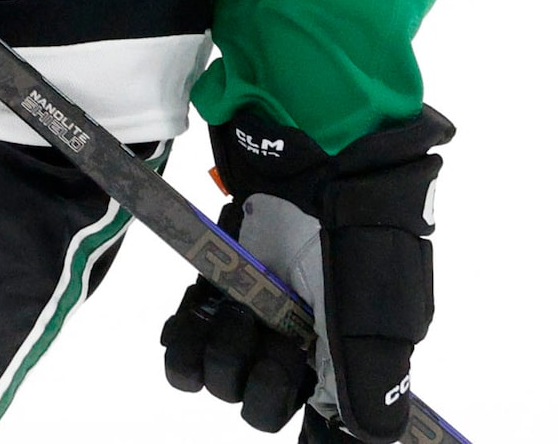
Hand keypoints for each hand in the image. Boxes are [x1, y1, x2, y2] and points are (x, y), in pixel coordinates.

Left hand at [162, 108, 451, 440]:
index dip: (294, 409)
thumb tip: (373, 440)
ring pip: (218, 378)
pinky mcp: (219, 288)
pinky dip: (186, 329)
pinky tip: (201, 299)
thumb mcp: (375, 300)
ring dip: (220, 344)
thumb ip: (372, 375)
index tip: (280, 373)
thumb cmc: (356, 222)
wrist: (316, 143)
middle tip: (272, 323)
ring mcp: (258, 314)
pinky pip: (182, 348)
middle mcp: (302, 342)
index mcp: (348, 352)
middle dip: (258, 371)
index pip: (318, 418)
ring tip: (237, 299)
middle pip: (261, 405)